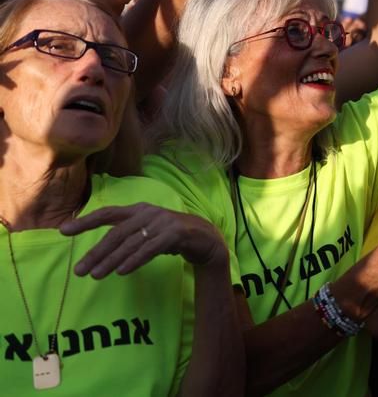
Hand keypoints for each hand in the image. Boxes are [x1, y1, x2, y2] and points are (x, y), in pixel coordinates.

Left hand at [61, 204, 227, 277]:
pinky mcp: (175, 234)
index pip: (108, 213)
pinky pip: (149, 249)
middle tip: (79, 270)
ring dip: (111, 260)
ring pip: (130, 243)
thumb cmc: (171, 237)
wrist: (206, 239)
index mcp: (139, 210)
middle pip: (116, 233)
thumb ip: (128, 235)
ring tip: (95, 275)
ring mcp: (162, 222)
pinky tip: (121, 271)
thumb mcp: (147, 232)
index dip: (86, 222)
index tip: (63, 231)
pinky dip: (134, 260)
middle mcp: (148, 213)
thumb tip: (100, 251)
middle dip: (96, 252)